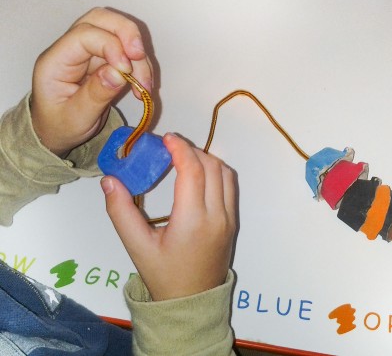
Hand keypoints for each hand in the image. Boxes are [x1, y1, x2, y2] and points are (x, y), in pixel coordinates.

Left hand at [31, 7, 151, 156]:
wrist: (56, 133)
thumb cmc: (61, 127)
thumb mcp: (77, 118)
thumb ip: (96, 95)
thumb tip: (119, 74)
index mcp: (57, 61)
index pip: (85, 35)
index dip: (111, 46)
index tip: (126, 71)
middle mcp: (71, 50)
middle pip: (100, 20)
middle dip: (126, 33)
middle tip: (141, 56)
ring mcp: (88, 53)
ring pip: (117, 33)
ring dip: (137, 55)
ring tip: (145, 85)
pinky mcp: (103, 61)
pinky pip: (125, 52)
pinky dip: (139, 65)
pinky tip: (143, 85)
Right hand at [101, 134, 236, 300]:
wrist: (191, 302)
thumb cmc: (163, 275)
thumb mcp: (136, 246)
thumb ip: (121, 211)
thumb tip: (109, 180)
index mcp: (193, 220)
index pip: (193, 170)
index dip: (180, 148)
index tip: (166, 138)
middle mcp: (217, 216)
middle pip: (212, 166)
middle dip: (191, 150)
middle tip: (170, 148)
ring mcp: (229, 219)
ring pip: (225, 174)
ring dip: (206, 159)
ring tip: (183, 159)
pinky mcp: (232, 222)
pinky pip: (229, 186)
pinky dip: (216, 172)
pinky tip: (198, 175)